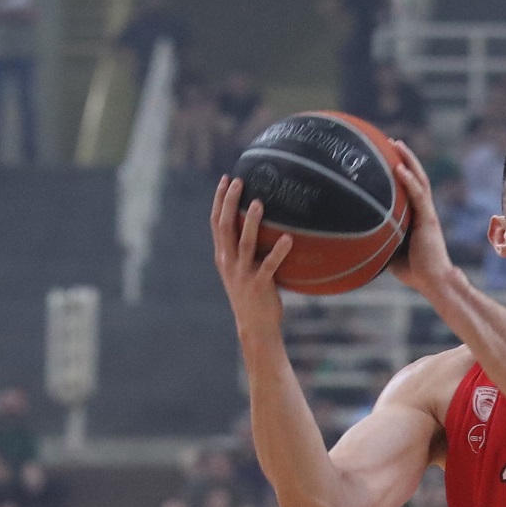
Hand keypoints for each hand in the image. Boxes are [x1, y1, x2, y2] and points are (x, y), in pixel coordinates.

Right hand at [210, 176, 290, 336]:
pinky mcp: (259, 285)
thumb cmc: (252, 295)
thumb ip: (243, 250)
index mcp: (223, 256)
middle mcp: (228, 262)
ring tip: (260, 202)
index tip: (225, 179)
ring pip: (244, 243)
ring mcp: (242, 274)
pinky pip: (270, 265)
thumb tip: (257, 225)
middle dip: (230, 202)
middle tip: (238, 181)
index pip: (216, 223)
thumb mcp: (241, 270)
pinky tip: (289, 238)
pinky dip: (279, 251)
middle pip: (224, 227)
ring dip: (251, 222)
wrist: (254, 326)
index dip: (219, 201)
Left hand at [388, 140, 457, 294]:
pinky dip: (409, 181)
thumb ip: (378, 239)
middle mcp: (424, 211)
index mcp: (416, 216)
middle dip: (405, 157)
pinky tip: (400, 168)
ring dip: (408, 160)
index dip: (401, 170)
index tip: (386, 156)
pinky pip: (418, 196)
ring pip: (419, 180)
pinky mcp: (429, 220)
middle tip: (390, 141)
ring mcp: (427, 213)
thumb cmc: (413, 271)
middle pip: (416, 177)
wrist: (434, 281)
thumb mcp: (389, 251)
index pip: (409, 188)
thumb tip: (353, 235)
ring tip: (396, 144)